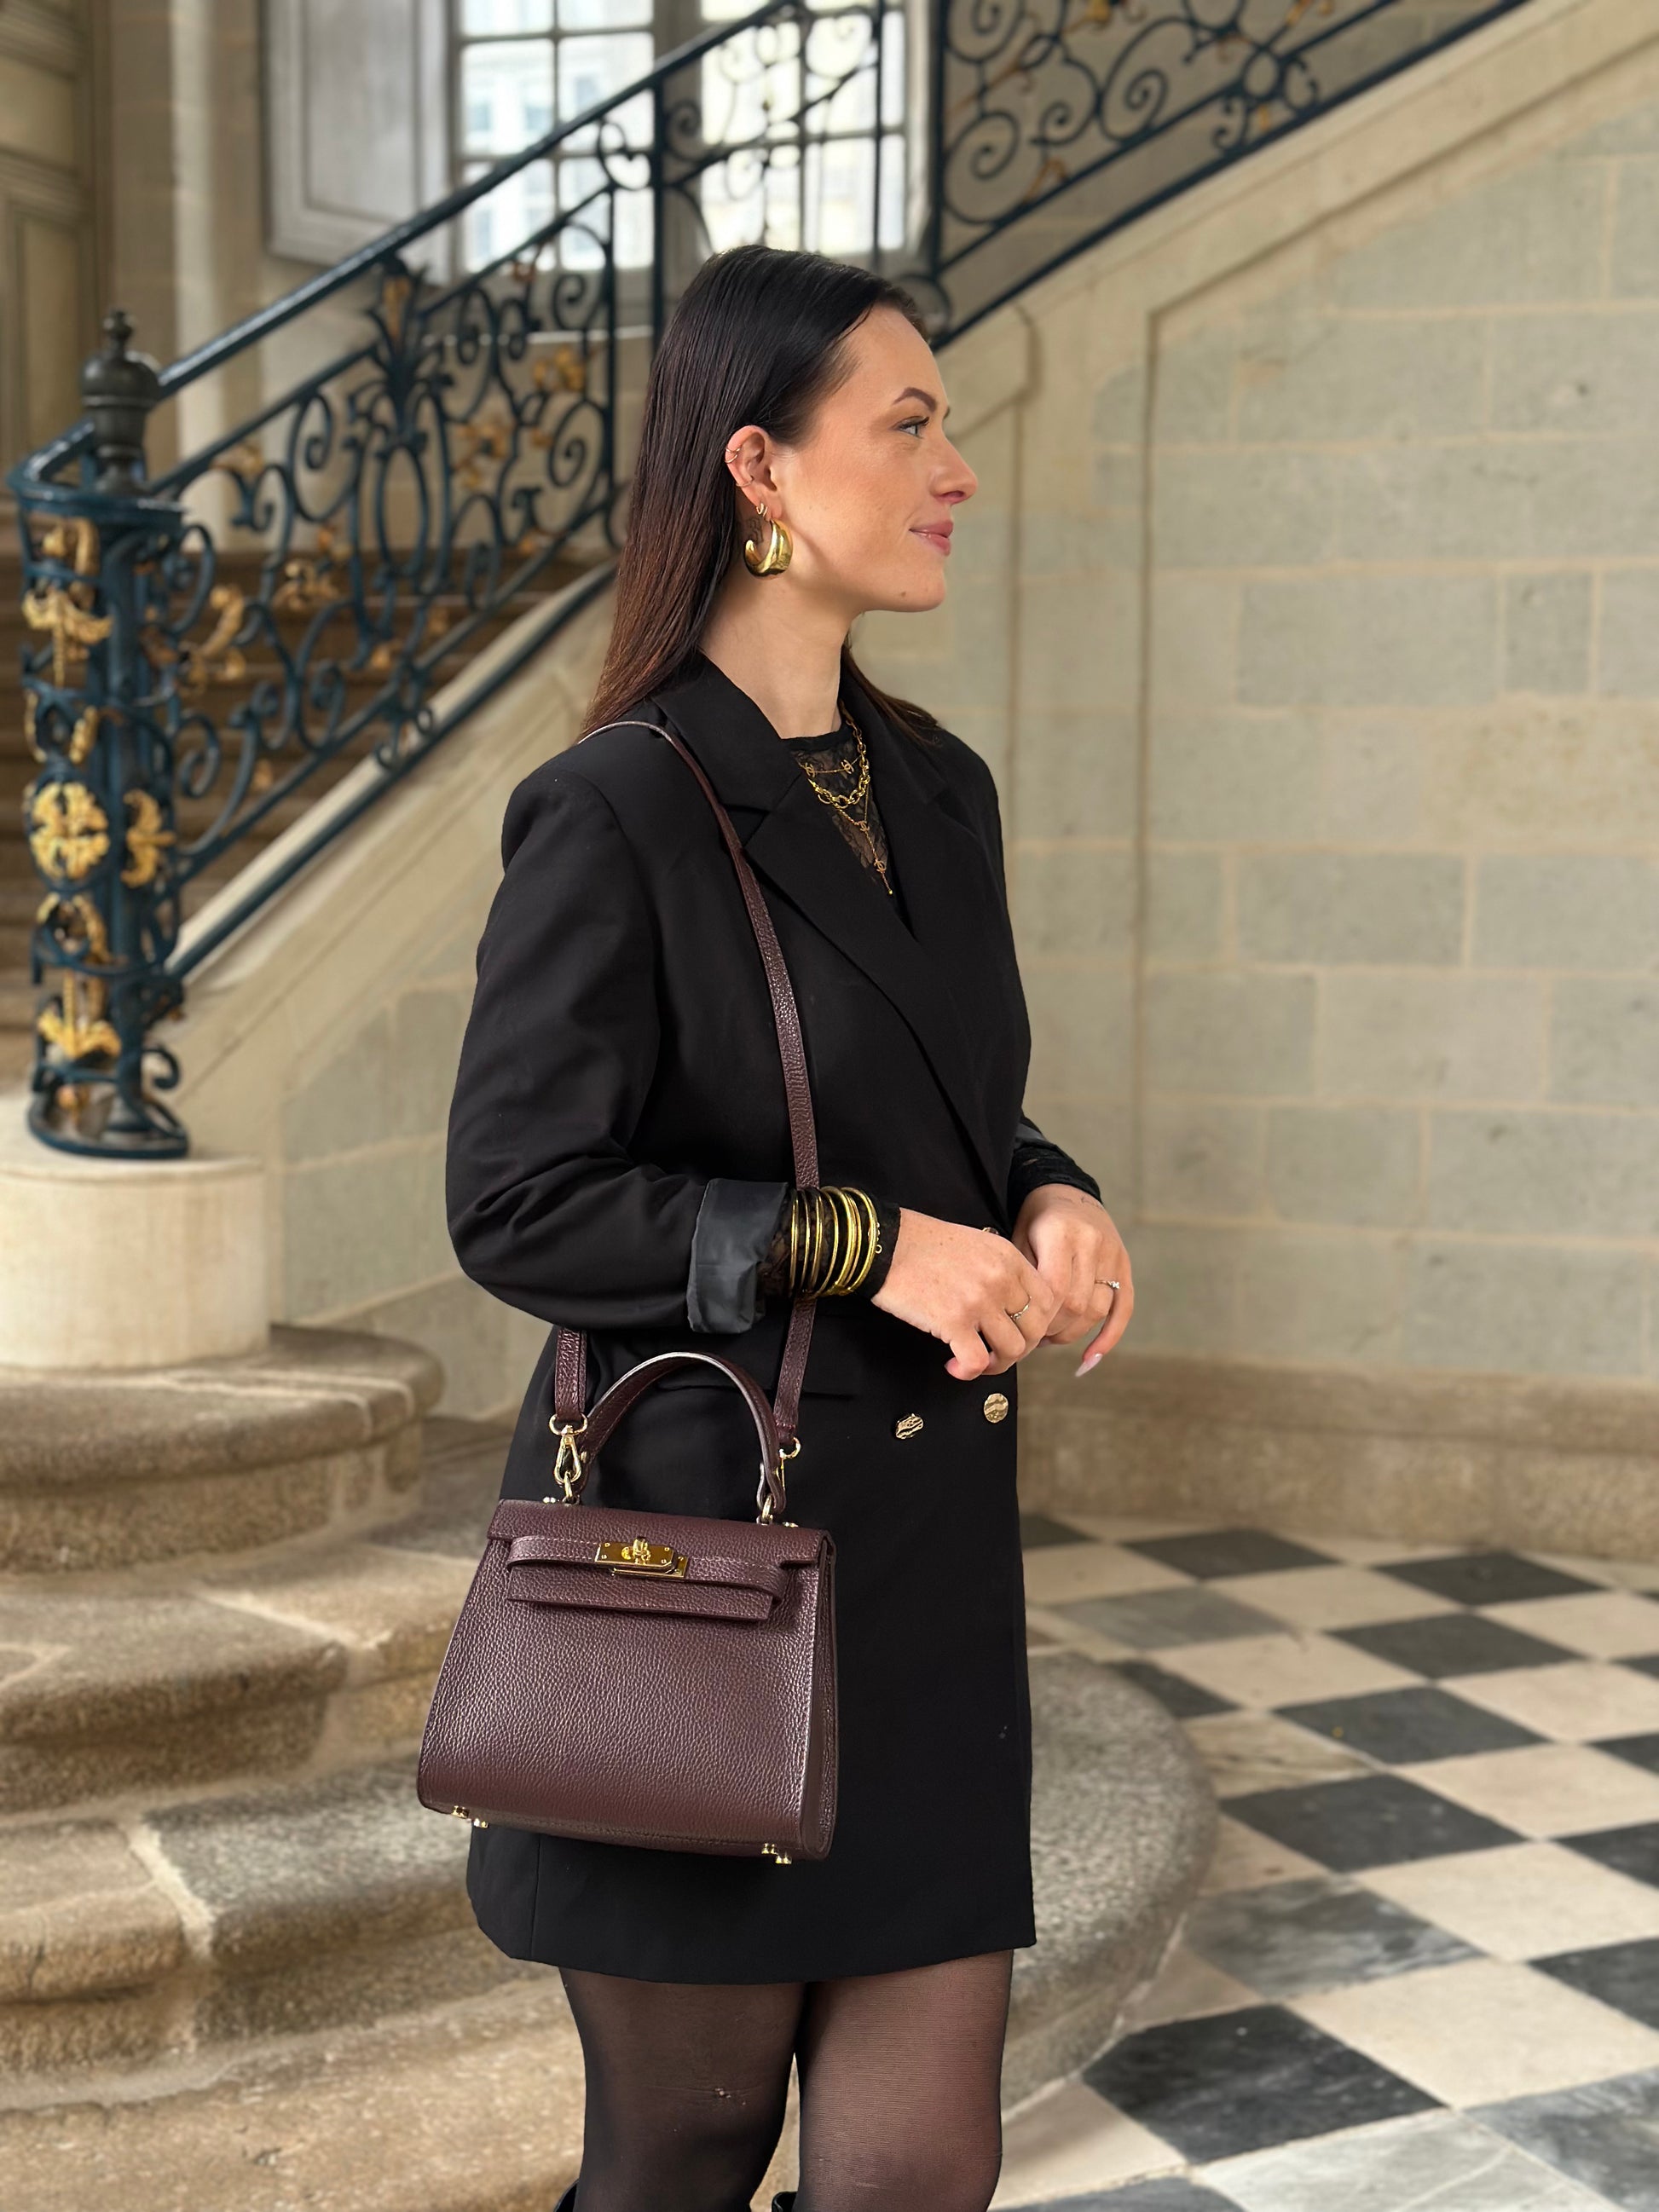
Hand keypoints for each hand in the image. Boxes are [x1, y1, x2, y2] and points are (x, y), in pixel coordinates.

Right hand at [871, 1208, 1059, 1378]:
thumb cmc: (923, 1244)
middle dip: (1019, 1349)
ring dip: (995, 1364)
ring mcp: (978, 1300)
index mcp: (1009, 1258)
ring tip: (975, 1361)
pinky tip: (953, 1366)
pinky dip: (968, 1372)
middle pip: (1034, 1330)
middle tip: (996, 1353)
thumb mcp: (976, 1243)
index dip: (1038, 1325)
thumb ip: (1000, 1270)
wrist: (885, 1244)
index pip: (1048, 1301)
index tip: (1019, 1332)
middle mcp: (1000, 1279)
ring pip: (1012, 1350)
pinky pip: (977, 1362)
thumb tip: (1011, 1308)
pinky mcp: (953, 1321)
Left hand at [1011, 1185, 1132, 1374]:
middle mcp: (1093, 1244)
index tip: (1021, 1328)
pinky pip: (1123, 1308)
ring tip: (1051, 1339)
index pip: (1055, 1289)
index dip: (1039, 1317)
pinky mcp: (1125, 1266)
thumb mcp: (1020, 1237)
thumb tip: (1014, 1323)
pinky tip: (1090, 1358)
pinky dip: (1109, 1337)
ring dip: (1074, 1334)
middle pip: (1077, 1304)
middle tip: (1033, 1338)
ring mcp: (1113, 1255)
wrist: (1068, 1191)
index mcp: (1062, 1234)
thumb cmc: (1036, 1220)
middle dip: (1053, 1328)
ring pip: (1098, 1310)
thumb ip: (1023, 1276)